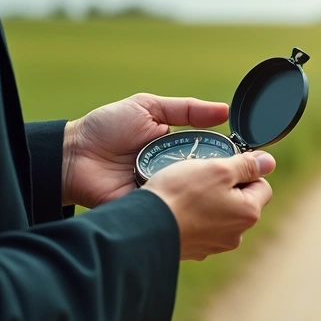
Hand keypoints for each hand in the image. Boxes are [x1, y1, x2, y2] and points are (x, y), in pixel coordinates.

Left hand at [62, 93, 228, 208]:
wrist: (72, 156)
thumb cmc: (106, 128)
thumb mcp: (148, 108)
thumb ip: (187, 109)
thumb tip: (225, 111)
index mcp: (177, 149)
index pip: (212, 156)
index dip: (229, 157)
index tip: (249, 158)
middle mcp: (173, 173)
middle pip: (207, 180)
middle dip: (219, 179)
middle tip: (235, 177)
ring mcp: (162, 194)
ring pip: (192, 198)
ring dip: (201, 194)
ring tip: (216, 191)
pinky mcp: (149, 212)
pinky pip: (169, 212)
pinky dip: (177, 207)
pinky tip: (190, 204)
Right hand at [142, 152, 275, 259]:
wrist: (144, 226)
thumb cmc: (181, 194)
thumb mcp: (218, 168)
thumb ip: (247, 165)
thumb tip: (268, 162)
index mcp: (248, 213)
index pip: (262, 185)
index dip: (246, 170)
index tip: (225, 164)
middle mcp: (235, 234)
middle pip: (240, 201)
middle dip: (226, 186)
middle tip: (203, 174)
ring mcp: (214, 245)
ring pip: (219, 214)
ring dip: (208, 201)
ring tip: (186, 190)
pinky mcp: (193, 249)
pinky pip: (200, 226)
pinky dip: (192, 216)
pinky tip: (177, 206)